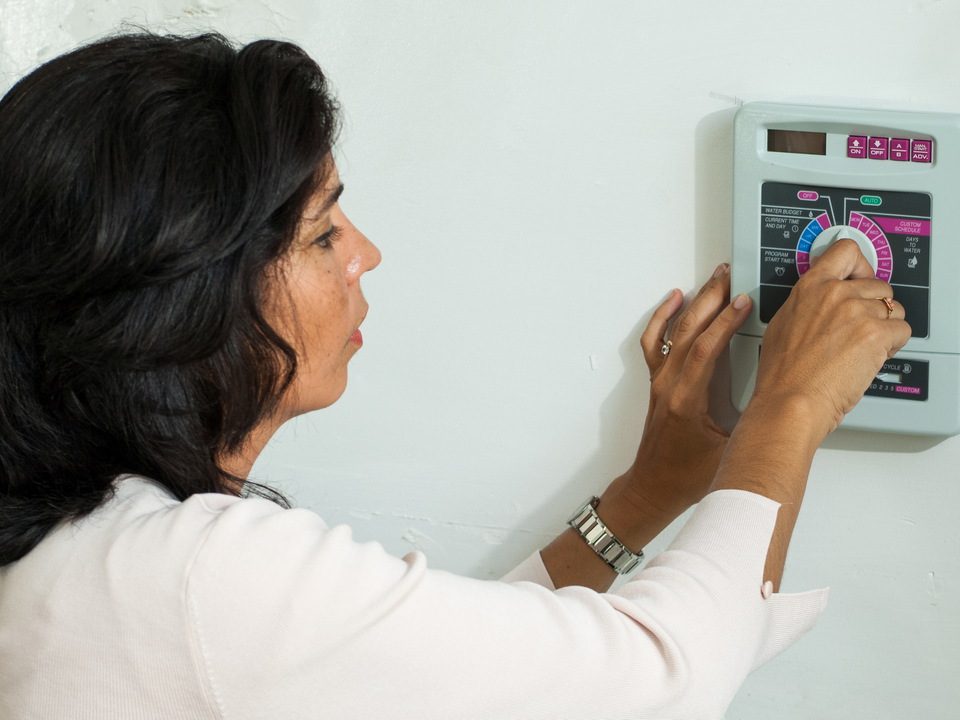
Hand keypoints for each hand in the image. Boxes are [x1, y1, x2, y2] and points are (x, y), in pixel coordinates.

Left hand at [604, 263, 752, 521]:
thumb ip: (752, 422)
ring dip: (694, 302)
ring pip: (673, 332)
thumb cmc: (688, 476)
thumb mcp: (730, 450)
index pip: (706, 350)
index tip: (744, 301)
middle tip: (730, 276)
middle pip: (688, 331)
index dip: (725, 323)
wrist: (654, 487)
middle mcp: (670, 385)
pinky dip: (663, 317)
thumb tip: (782, 399)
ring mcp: (660, 382)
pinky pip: (654, 341)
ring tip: (713, 280)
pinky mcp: (657, 382)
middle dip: (711, 300)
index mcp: (688, 400)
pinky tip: (675, 299)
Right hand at [749, 239, 911, 441]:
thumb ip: (808, 303)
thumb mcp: (783, 323)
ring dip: (885, 328)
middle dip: (875, 308)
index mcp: (811, 287)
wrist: (791, 401)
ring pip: (895, 309)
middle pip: (879, 286)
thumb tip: (821, 301)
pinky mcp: (876, 334)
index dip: (861, 265)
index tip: (861, 276)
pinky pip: (903, 331)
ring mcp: (857, 312)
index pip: (846, 251)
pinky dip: (892, 346)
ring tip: (863, 348)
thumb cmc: (783, 373)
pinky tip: (870, 357)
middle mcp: (835, 293)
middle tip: (860, 330)